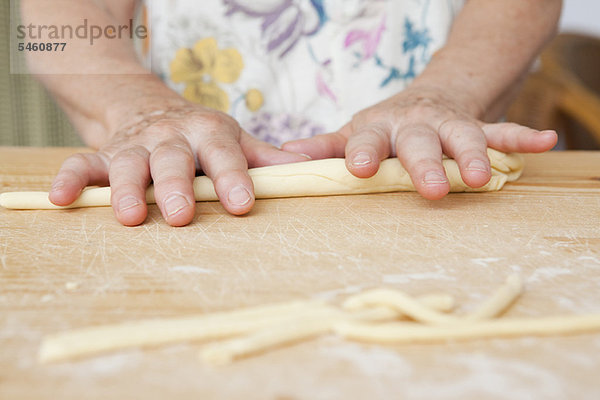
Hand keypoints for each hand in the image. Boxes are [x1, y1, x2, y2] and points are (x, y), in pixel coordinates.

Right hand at [49, 102, 307, 225]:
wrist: (147, 105)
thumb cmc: (199, 134)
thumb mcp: (233, 139)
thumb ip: (265, 158)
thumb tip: (312, 169)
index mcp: (209, 133)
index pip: (224, 156)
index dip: (233, 179)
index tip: (242, 205)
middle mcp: (171, 138)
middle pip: (173, 160)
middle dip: (177, 187)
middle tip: (182, 215)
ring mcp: (135, 145)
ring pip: (130, 164)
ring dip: (129, 189)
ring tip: (131, 218)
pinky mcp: (103, 154)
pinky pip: (82, 164)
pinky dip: (71, 180)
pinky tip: (62, 200)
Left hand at [282, 86, 556, 199]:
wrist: (425, 98)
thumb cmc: (383, 127)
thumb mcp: (353, 132)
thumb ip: (325, 147)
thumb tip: (287, 155)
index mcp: (379, 128)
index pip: (367, 140)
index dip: (363, 153)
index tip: (358, 169)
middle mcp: (413, 124)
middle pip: (420, 141)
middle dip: (425, 163)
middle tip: (432, 188)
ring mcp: (447, 124)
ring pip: (464, 135)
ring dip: (474, 154)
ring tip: (483, 176)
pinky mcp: (475, 126)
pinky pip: (500, 130)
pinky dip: (521, 137)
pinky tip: (544, 143)